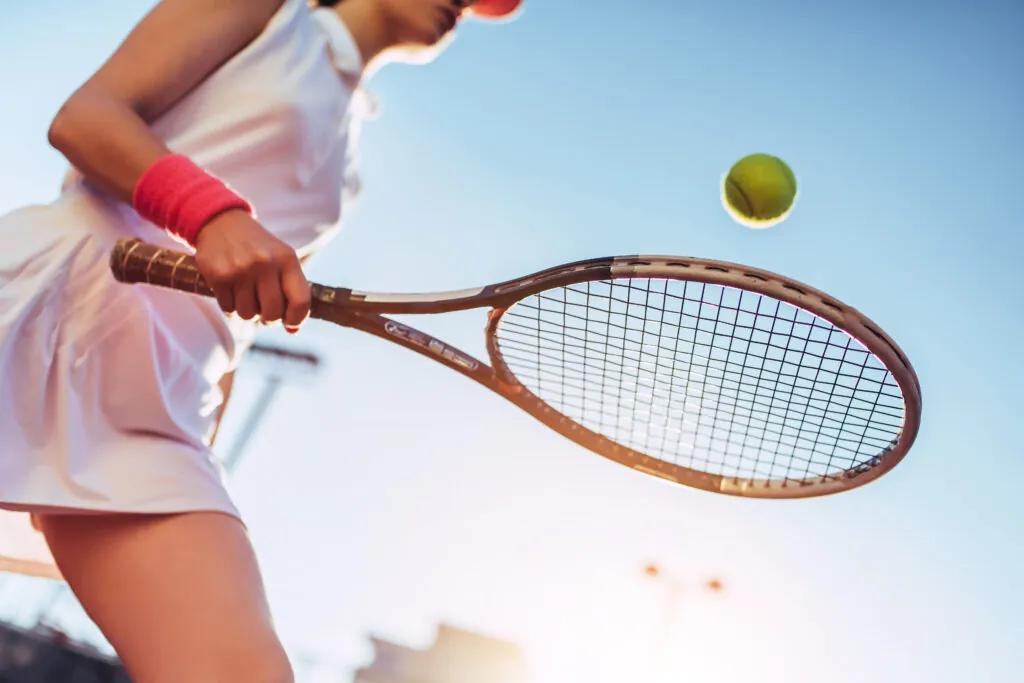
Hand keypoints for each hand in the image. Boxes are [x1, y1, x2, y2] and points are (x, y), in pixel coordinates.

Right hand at [193, 210, 310, 332]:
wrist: (221, 222)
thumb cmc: (258, 248)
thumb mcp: (281, 258)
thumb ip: (291, 291)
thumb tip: (293, 331)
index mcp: (287, 258)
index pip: (301, 301)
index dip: (298, 319)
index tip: (290, 323)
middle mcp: (265, 263)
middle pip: (273, 313)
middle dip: (269, 318)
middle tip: (264, 310)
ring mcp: (241, 270)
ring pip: (248, 315)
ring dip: (247, 311)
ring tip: (246, 295)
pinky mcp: (219, 276)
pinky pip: (229, 309)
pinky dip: (231, 306)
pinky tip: (232, 290)